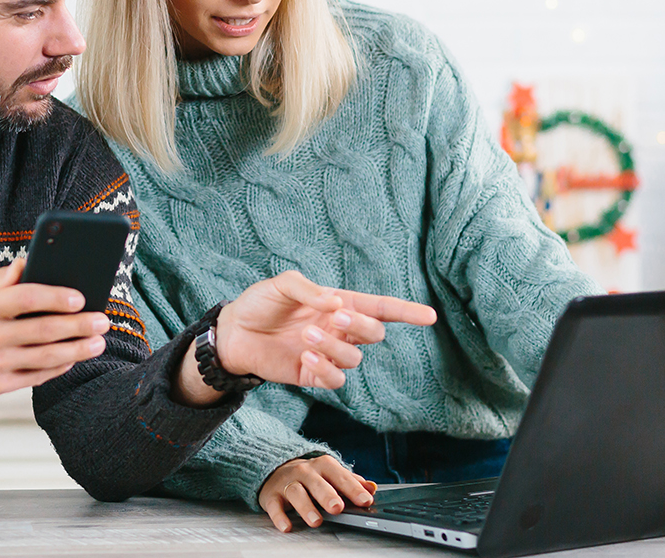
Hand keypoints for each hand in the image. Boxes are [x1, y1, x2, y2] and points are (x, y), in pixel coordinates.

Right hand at [0, 258, 109, 413]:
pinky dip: (59, 367)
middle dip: (77, 326)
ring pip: (44, 358)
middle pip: (41, 331)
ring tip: (98, 341)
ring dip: (76, 350)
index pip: (24, 299)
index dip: (55, 297)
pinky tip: (75, 357)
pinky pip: (36, 377)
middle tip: (102, 320)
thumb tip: (27, 263)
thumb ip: (0, 277)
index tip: (80, 297)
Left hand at [175, 270, 435, 404]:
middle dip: (360, 324)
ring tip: (306, 336)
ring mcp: (328, 354)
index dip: (406, 312)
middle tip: (334, 315)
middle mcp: (339, 330)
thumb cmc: (260, 303)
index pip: (380, 308)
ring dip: (335, 347)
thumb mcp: (282, 285)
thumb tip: (337, 303)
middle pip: (373, 332)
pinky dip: (324, 368)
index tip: (430, 316)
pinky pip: (335, 380)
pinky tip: (304, 356)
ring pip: (355, 358)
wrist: (234, 332)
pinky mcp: (313, 375)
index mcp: (338, 304)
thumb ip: (309, 291)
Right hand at [259, 456, 377, 532]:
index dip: (353, 488)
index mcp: (323, 466)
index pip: (340, 476)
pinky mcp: (272, 495)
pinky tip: (286, 526)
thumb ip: (351, 481)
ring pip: (296, 492)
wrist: (274, 468)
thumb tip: (372, 488)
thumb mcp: (331, 474)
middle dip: (328, 495)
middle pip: (317, 482)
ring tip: (316, 521)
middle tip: (337, 508)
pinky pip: (275, 506)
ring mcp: (287, 483)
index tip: (366, 500)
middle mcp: (305, 472)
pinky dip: (279, 517)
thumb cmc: (310, 476)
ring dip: (306, 507)